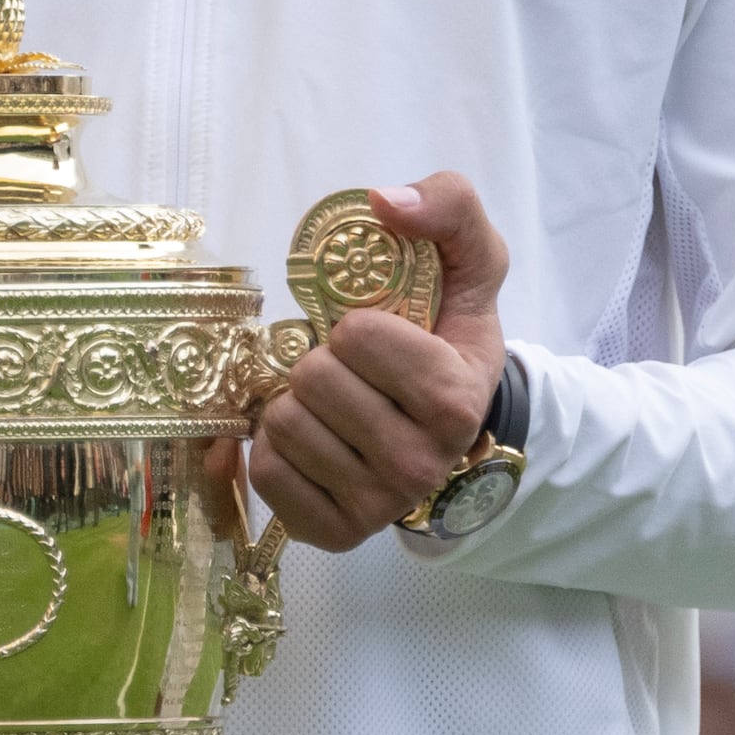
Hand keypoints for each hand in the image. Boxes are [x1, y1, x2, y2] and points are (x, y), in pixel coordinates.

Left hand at [250, 177, 506, 548]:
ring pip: (282, 428)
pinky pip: (265, 476)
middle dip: (320, 362)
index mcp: (452, 399)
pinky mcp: (334, 533)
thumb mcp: (470, 259)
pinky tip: (311, 440)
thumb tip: (384, 201)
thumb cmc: (451, 334)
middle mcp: (418, 464)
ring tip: (332, 405)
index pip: (354, 336)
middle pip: (311, 382)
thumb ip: (448, 207)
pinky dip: (274, 449)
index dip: (356, 323)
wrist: (458, 422)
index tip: (379, 336)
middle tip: (350, 372)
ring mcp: (377, 506)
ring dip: (296, 403)